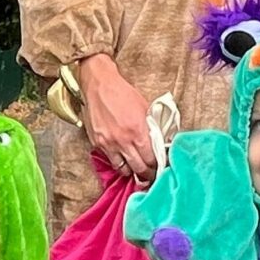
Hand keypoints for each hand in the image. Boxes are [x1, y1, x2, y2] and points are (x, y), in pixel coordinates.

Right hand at [75, 53, 158, 182]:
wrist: (100, 86)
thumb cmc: (122, 93)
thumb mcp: (145, 109)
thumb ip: (153, 127)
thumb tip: (162, 141)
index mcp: (138, 132)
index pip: (151, 159)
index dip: (157, 166)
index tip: (159, 166)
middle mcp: (123, 141)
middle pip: (138, 168)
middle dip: (147, 174)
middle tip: (150, 174)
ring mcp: (109, 144)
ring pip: (122, 169)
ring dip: (130, 170)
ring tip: (135, 168)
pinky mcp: (97, 143)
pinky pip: (109, 160)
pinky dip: (117, 161)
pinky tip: (121, 157)